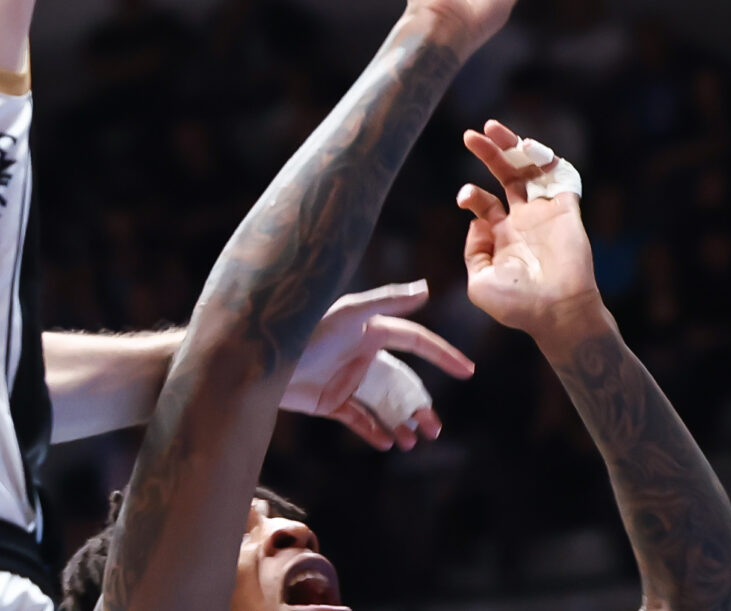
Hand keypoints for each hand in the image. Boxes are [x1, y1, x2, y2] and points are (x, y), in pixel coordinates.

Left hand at [278, 281, 474, 448]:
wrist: (263, 363)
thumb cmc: (306, 331)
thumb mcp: (348, 313)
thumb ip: (386, 300)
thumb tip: (426, 287)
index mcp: (371, 331)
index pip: (416, 340)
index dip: (442, 354)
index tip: (467, 371)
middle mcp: (363, 355)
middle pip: (403, 382)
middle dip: (422, 405)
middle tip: (436, 429)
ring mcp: (348, 380)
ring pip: (385, 405)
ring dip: (401, 423)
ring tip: (413, 441)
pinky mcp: (331, 402)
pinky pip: (359, 419)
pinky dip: (374, 432)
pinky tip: (386, 443)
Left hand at [456, 121, 608, 346]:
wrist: (558, 313)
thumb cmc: (519, 306)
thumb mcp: (479, 284)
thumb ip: (473, 252)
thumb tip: (477, 222)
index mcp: (502, 235)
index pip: (484, 202)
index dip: (471, 194)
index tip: (466, 199)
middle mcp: (524, 219)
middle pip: (506, 175)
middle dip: (489, 154)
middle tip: (470, 135)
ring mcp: (546, 212)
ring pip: (531, 169)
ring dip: (514, 146)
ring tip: (493, 128)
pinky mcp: (567, 209)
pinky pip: (562, 176)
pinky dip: (548, 159)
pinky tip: (530, 148)